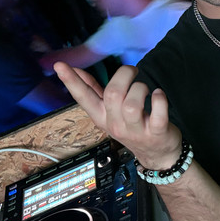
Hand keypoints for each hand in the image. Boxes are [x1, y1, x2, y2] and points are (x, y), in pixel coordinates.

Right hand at [54, 62, 181, 168]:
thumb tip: (74, 70)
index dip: (71, 82)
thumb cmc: (132, 127)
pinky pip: (158, 114)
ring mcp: (136, 130)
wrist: (156, 154)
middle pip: (113, 94)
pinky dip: (159, 100)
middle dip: (124, 75)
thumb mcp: (109, 112)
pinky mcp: (157, 132)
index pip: (83, 98)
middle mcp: (116, 124)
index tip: (60, 66)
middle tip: (132, 71)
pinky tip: (158, 95)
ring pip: (133, 104)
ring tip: (146, 89)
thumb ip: (93, 91)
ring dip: (141, 88)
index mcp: (102, 117)